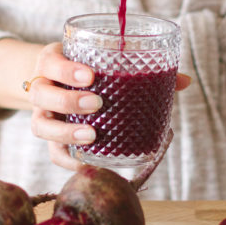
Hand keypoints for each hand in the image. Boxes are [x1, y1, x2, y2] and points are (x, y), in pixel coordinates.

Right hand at [26, 44, 191, 173]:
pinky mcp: (49, 137)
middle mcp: (42, 87)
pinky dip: (69, 160)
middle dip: (68, 101)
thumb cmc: (87, 68)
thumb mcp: (102, 60)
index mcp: (52, 62)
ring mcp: (43, 114)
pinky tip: (88, 164)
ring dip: (65, 132)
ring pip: (40, 125)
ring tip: (92, 135)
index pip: (50, 63)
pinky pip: (53, 152)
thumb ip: (140, 68)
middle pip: (42, 94)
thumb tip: (184, 81)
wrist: (55, 80)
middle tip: (97, 103)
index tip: (91, 75)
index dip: (66, 70)